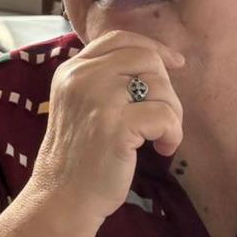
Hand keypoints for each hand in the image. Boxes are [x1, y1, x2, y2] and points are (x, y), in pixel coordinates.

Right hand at [31, 30, 185, 227]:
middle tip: (164, 118)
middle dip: (166, 88)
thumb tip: (155, 62)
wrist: (61, 197)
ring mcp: (98, 99)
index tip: (174, 65)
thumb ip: (103, 80)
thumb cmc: (77, 157)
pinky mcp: (115, 125)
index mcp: (71, 70)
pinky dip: (173, 133)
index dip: (153, 47)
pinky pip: (165, 115)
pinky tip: (162, 149)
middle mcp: (81, 77)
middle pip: (146, 58)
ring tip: (161, 138)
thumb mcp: (79, 105)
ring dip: (173, 114)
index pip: (119, 39)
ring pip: (160, 85)